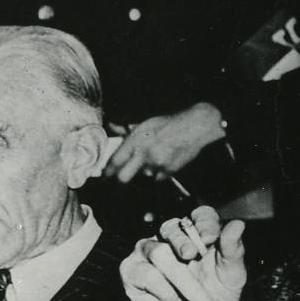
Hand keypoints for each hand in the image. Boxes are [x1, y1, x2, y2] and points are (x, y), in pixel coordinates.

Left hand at [104, 102, 225, 182]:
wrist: (194, 127)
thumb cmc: (171, 123)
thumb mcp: (147, 122)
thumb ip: (128, 128)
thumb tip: (113, 126)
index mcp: (136, 139)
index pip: (116, 160)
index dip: (108, 170)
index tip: (105, 175)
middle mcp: (144, 153)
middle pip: (124, 176)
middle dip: (121, 178)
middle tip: (122, 176)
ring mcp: (157, 163)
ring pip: (145, 175)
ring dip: (147, 170)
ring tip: (157, 157)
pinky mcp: (169, 170)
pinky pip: (159, 176)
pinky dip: (161, 171)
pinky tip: (167, 159)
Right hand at [121, 206, 246, 300]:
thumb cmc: (216, 300)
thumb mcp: (232, 278)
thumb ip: (234, 252)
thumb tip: (237, 225)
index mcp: (198, 235)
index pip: (199, 215)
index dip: (204, 222)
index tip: (211, 237)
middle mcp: (171, 240)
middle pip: (172, 227)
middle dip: (183, 241)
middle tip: (192, 255)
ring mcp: (149, 254)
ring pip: (159, 252)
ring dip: (182, 279)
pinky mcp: (132, 272)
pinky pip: (145, 274)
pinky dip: (164, 291)